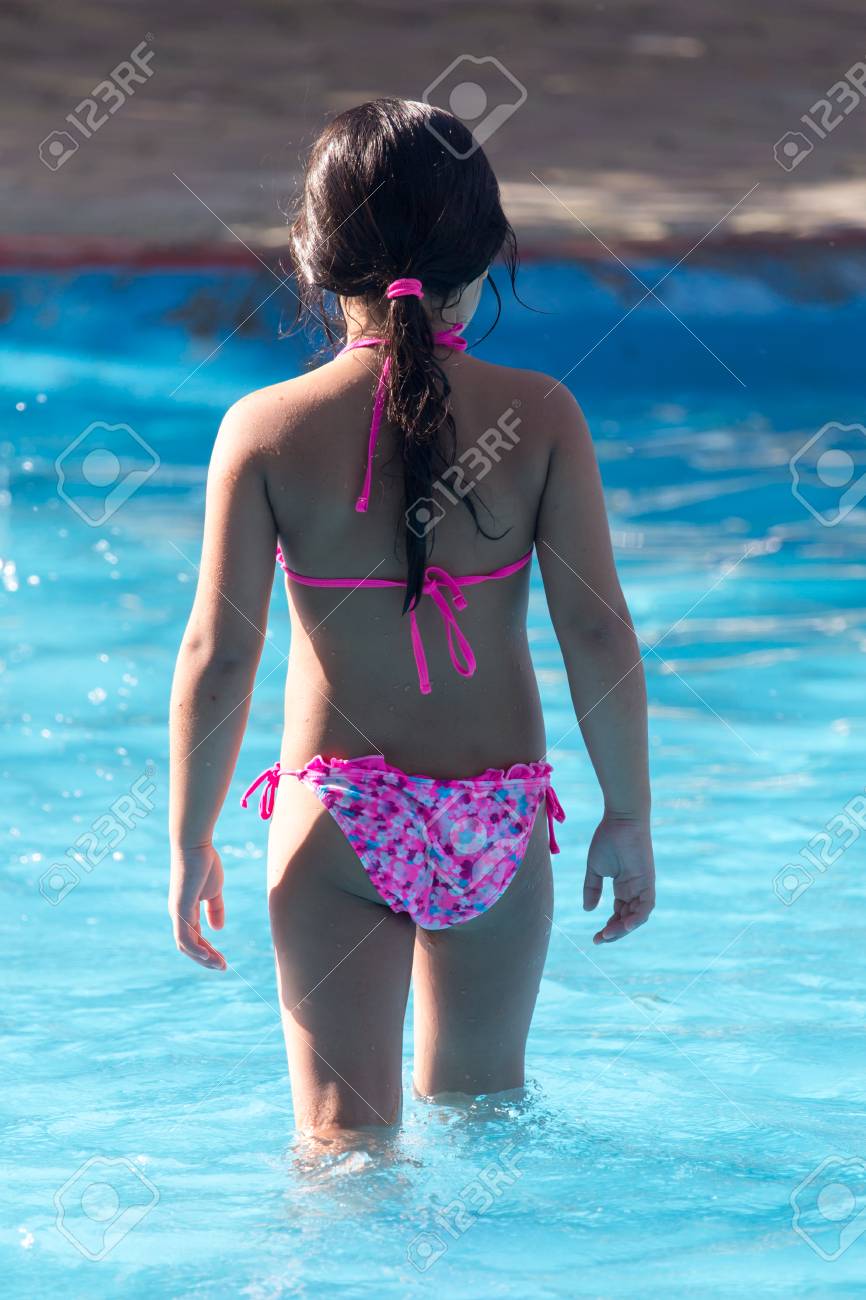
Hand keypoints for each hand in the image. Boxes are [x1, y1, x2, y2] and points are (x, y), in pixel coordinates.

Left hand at [168, 843, 226, 969]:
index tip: (222, 960)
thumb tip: (217, 929)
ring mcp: (177, 912)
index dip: (208, 951)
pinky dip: (196, 949)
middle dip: (205, 960)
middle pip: (188, 946)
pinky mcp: (180, 908)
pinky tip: (209, 956)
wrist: (195, 845)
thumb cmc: (204, 863)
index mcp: (185, 911)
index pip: (194, 938)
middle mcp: (178, 915)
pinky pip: (185, 936)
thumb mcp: (214, 891)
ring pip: (186, 945)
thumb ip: (215, 909)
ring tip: (220, 965)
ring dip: (202, 959)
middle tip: (223, 967)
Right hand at [583, 814, 654, 943]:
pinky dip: (637, 918)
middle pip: (628, 919)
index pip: (618, 914)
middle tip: (600, 939)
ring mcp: (643, 886)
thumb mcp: (595, 868)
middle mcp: (635, 890)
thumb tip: (588, 910)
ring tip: (609, 934)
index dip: (609, 927)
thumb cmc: (608, 838)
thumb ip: (592, 888)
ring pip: (638, 916)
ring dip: (624, 928)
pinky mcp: (648, 881)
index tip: (596, 938)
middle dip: (615, 932)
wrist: (621, 819)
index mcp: (624, 887)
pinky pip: (646, 906)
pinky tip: (625, 925)